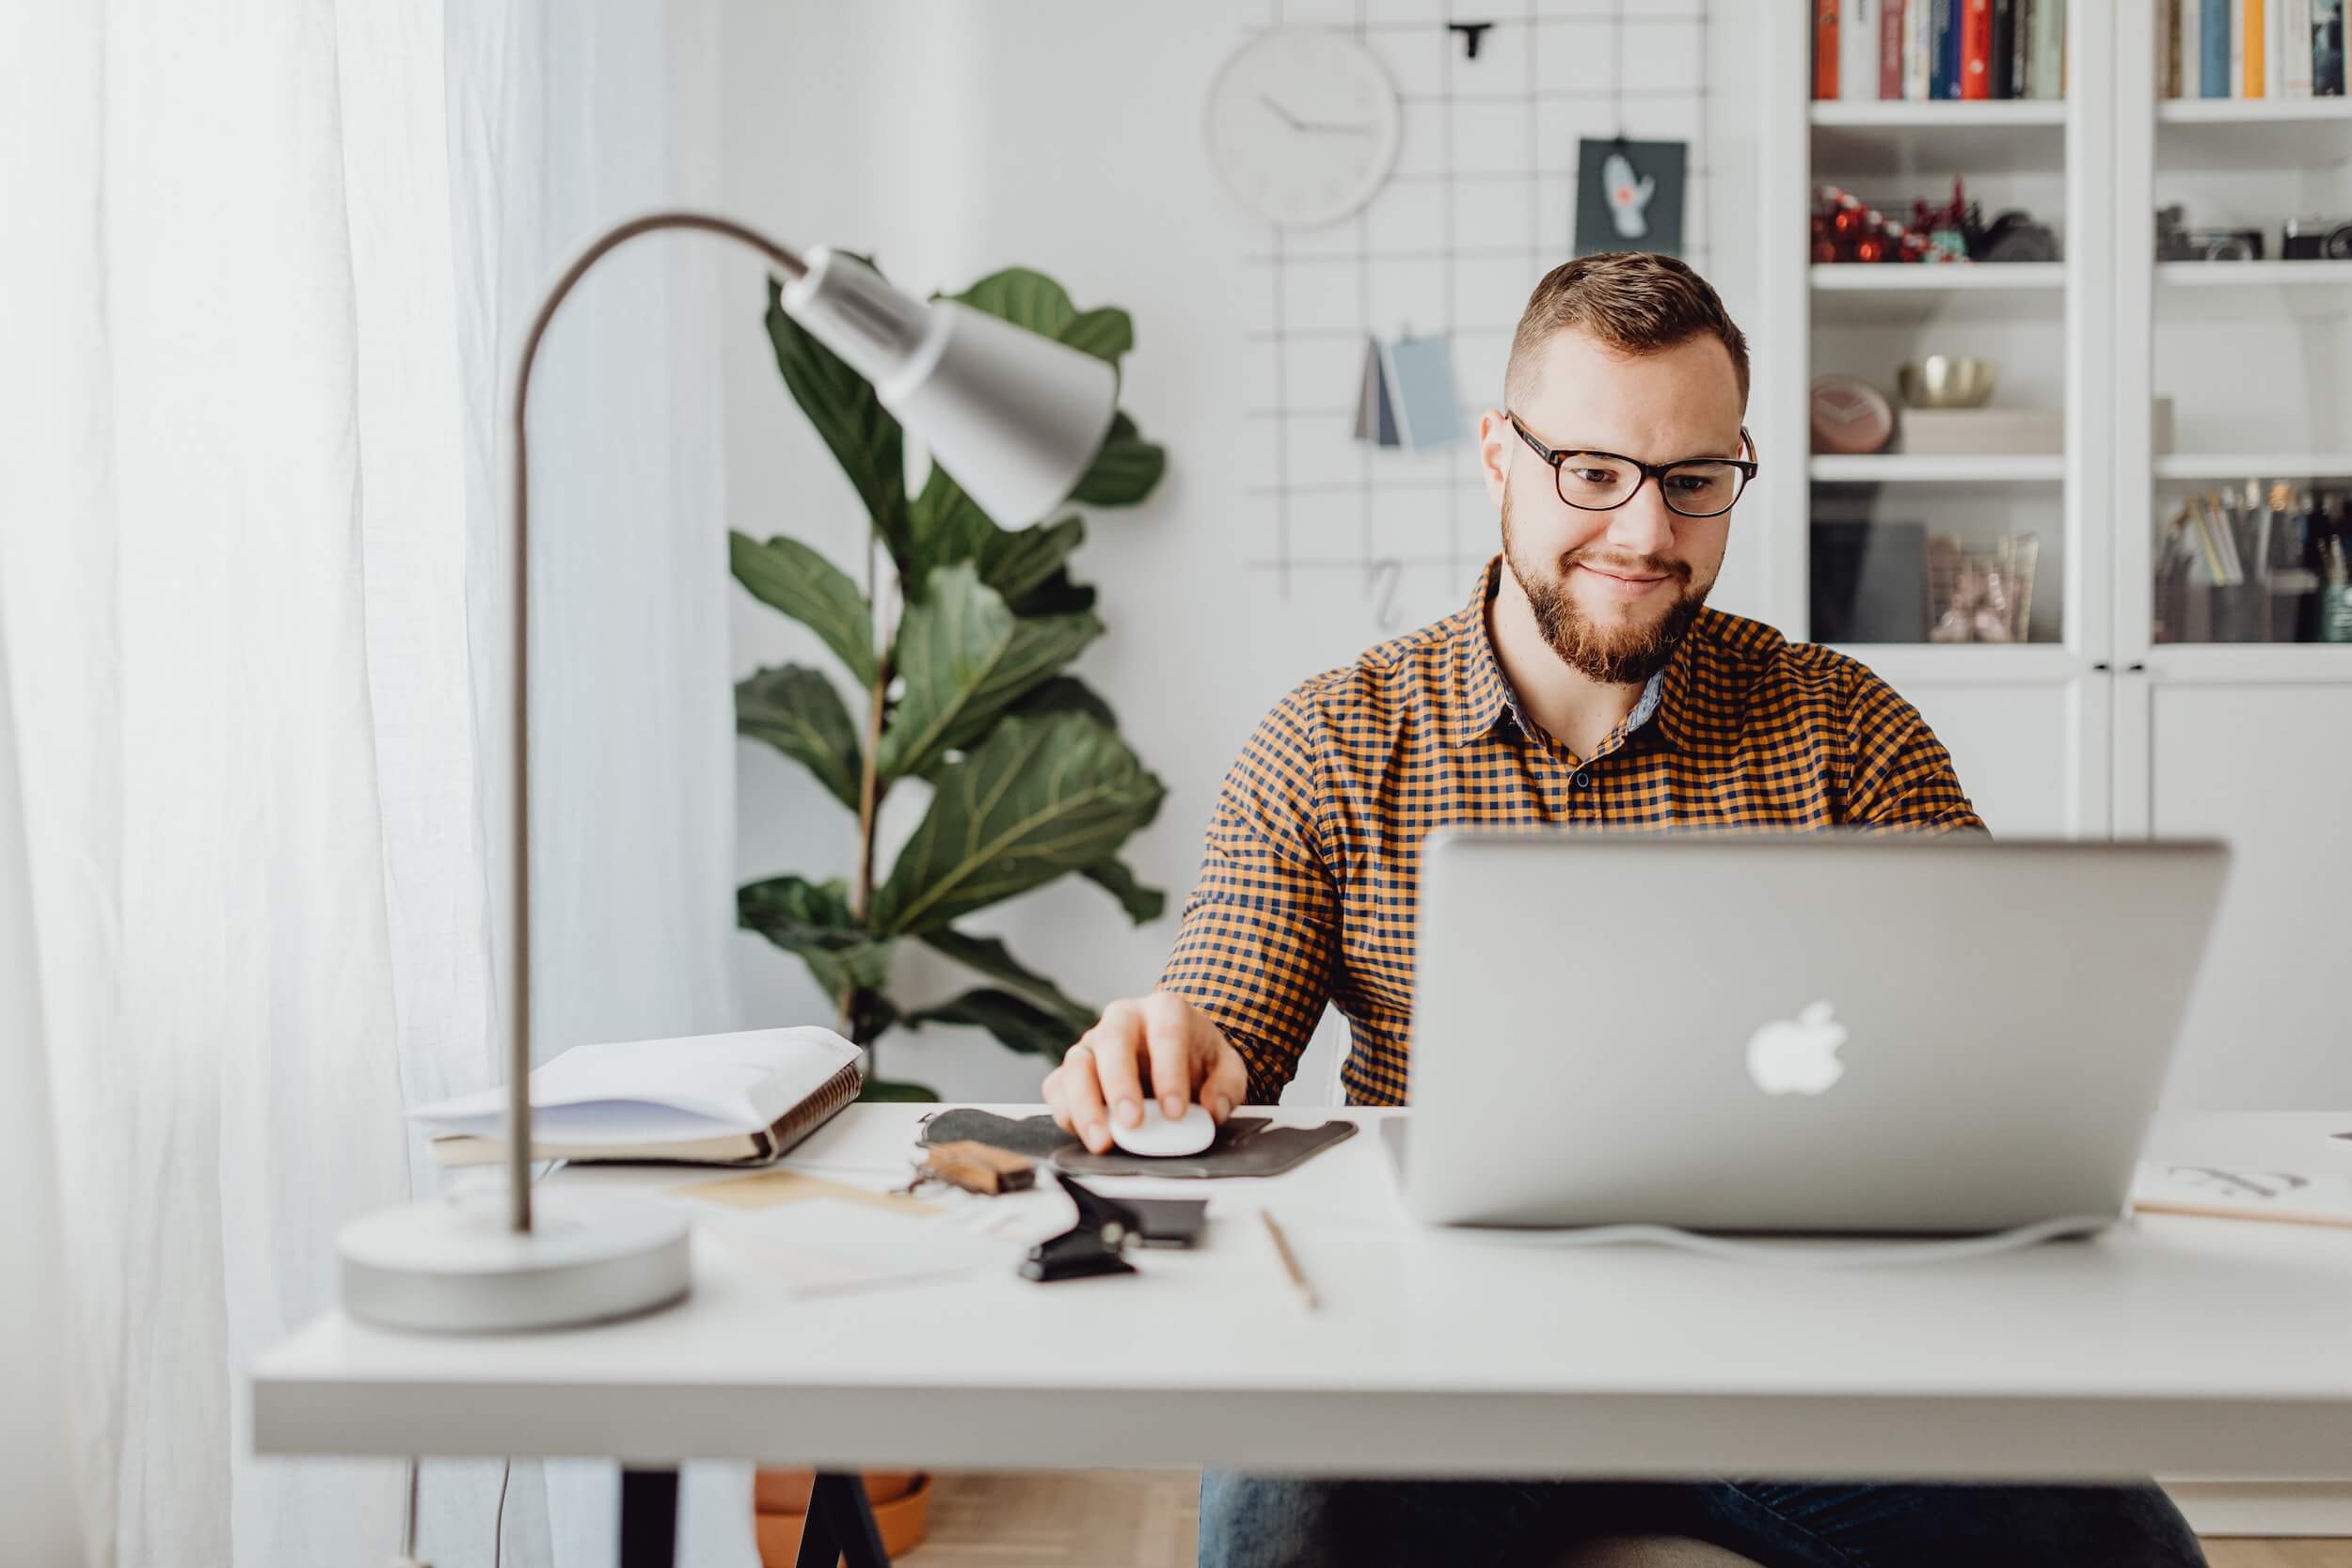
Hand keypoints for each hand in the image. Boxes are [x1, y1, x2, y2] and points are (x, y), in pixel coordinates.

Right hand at [1042, 992, 1248, 1154]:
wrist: (1173, 1057)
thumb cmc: (1196, 1058)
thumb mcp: (1225, 1067)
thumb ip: (1227, 1086)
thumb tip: (1212, 1110)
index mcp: (1164, 1010)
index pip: (1165, 1033)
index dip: (1169, 1072)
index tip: (1176, 1112)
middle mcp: (1123, 1019)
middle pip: (1112, 1040)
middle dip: (1120, 1084)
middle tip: (1132, 1123)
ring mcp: (1092, 1042)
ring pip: (1076, 1064)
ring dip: (1085, 1104)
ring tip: (1103, 1141)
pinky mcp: (1072, 1070)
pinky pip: (1057, 1087)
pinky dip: (1066, 1112)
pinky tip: (1084, 1134)